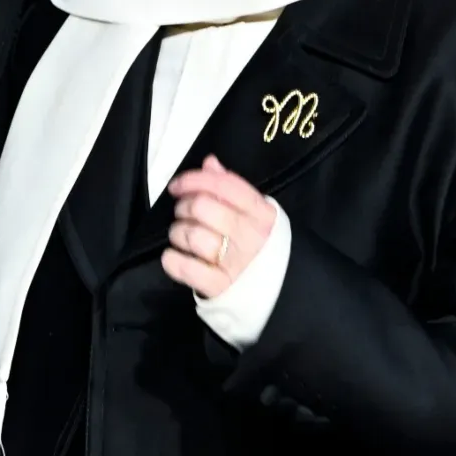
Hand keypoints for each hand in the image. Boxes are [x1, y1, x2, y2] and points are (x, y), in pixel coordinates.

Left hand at [161, 155, 276, 298]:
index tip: (177, 186)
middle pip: (202, 207)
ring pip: (191, 235)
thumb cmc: (263, 248)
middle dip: (184, 207)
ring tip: (182, 237)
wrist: (283, 293)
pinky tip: (174, 257)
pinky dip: (172, 260)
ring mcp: (236, 262)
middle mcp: (250, 236)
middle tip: (184, 214)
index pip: (224, 185)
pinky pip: (185, 268)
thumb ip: (233, 188)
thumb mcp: (258, 216)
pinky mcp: (221, 287)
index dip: (194, 179)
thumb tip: (210, 162)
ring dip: (178, 232)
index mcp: (262, 214)